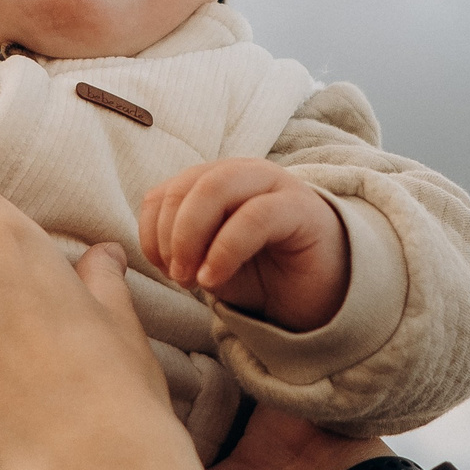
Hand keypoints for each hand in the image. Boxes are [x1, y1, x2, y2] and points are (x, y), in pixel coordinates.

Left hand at [139, 159, 350, 330]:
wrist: (320, 295)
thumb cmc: (261, 275)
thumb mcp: (210, 261)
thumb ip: (180, 246)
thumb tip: (149, 249)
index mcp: (213, 182)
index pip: (165, 192)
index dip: (151, 230)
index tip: (159, 267)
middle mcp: (241, 174)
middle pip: (187, 185)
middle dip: (169, 234)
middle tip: (175, 275)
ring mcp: (273, 184)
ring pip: (216, 187)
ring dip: (191, 236)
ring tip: (191, 278)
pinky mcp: (300, 207)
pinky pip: (254, 216)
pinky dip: (224, 249)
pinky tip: (213, 279)